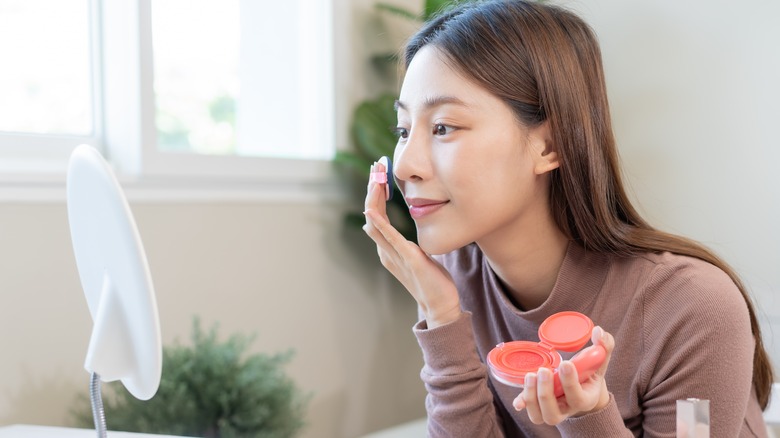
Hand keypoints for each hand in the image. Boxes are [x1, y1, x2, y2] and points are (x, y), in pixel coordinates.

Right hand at [362, 162, 460, 327]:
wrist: (441, 305)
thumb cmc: (433, 280)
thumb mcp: (419, 255)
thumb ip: (410, 243)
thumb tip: (409, 232)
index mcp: (388, 248)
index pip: (376, 215)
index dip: (376, 193)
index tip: (379, 172)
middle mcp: (385, 251)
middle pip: (371, 214)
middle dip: (372, 189)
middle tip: (375, 166)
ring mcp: (394, 255)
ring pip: (375, 223)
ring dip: (373, 198)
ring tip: (375, 178)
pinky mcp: (407, 259)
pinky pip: (389, 238)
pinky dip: (379, 223)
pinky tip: (373, 209)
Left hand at [513, 326, 615, 423]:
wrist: (584, 388)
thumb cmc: (590, 373)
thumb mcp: (600, 361)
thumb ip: (604, 346)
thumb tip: (598, 331)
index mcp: (585, 399)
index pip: (577, 397)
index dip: (570, 382)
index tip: (565, 363)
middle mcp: (567, 409)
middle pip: (554, 413)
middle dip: (546, 392)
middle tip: (544, 370)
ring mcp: (552, 410)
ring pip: (539, 415)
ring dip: (532, 396)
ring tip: (530, 375)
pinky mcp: (539, 406)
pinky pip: (530, 410)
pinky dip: (523, 403)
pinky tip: (517, 399)